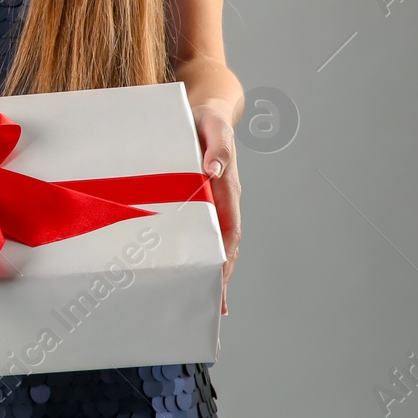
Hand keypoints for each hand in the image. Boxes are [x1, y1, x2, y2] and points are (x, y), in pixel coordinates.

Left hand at [192, 105, 240, 314]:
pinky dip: (199, 249)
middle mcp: (224, 198)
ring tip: (205, 299)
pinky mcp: (201, 197)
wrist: (207, 110)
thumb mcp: (211, 125)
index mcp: (227, 187)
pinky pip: (202, 228)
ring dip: (212, 268)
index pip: (228, 229)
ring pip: (215, 240)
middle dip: (221, 275)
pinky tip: (189, 264)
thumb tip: (213, 172)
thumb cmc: (206, 118)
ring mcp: (214, 200)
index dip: (225, 257)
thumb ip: (216, 146)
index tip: (220, 282)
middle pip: (226, 244)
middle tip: (214, 307)